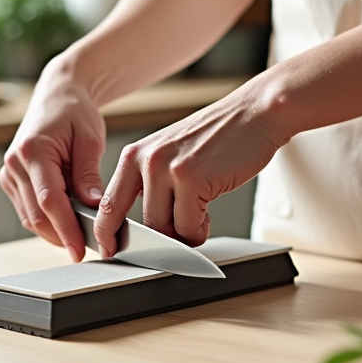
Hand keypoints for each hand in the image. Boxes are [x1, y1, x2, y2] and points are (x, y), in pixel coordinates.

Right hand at [0, 64, 105, 262]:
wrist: (58, 96)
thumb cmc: (74, 112)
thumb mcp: (89, 140)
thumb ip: (89, 175)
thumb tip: (94, 208)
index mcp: (33, 151)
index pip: (49, 201)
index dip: (67, 229)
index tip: (81, 250)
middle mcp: (15, 164)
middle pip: (36, 215)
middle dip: (63, 236)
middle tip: (90, 248)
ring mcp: (9, 174)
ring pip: (30, 218)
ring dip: (55, 231)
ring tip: (83, 234)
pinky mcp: (11, 181)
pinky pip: (29, 211)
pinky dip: (48, 220)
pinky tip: (69, 222)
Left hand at [93, 85, 284, 254]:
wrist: (254, 112)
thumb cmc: (219, 136)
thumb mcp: (171, 154)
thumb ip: (151, 185)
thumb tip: (144, 229)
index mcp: (135, 154)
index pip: (108, 204)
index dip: (106, 234)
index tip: (109, 250)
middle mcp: (146, 160)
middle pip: (142, 225)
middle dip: (164, 237)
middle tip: (184, 228)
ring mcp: (167, 169)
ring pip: (165, 230)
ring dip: (186, 233)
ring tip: (201, 213)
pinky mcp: (191, 179)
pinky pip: (189, 228)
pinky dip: (201, 229)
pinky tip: (210, 211)